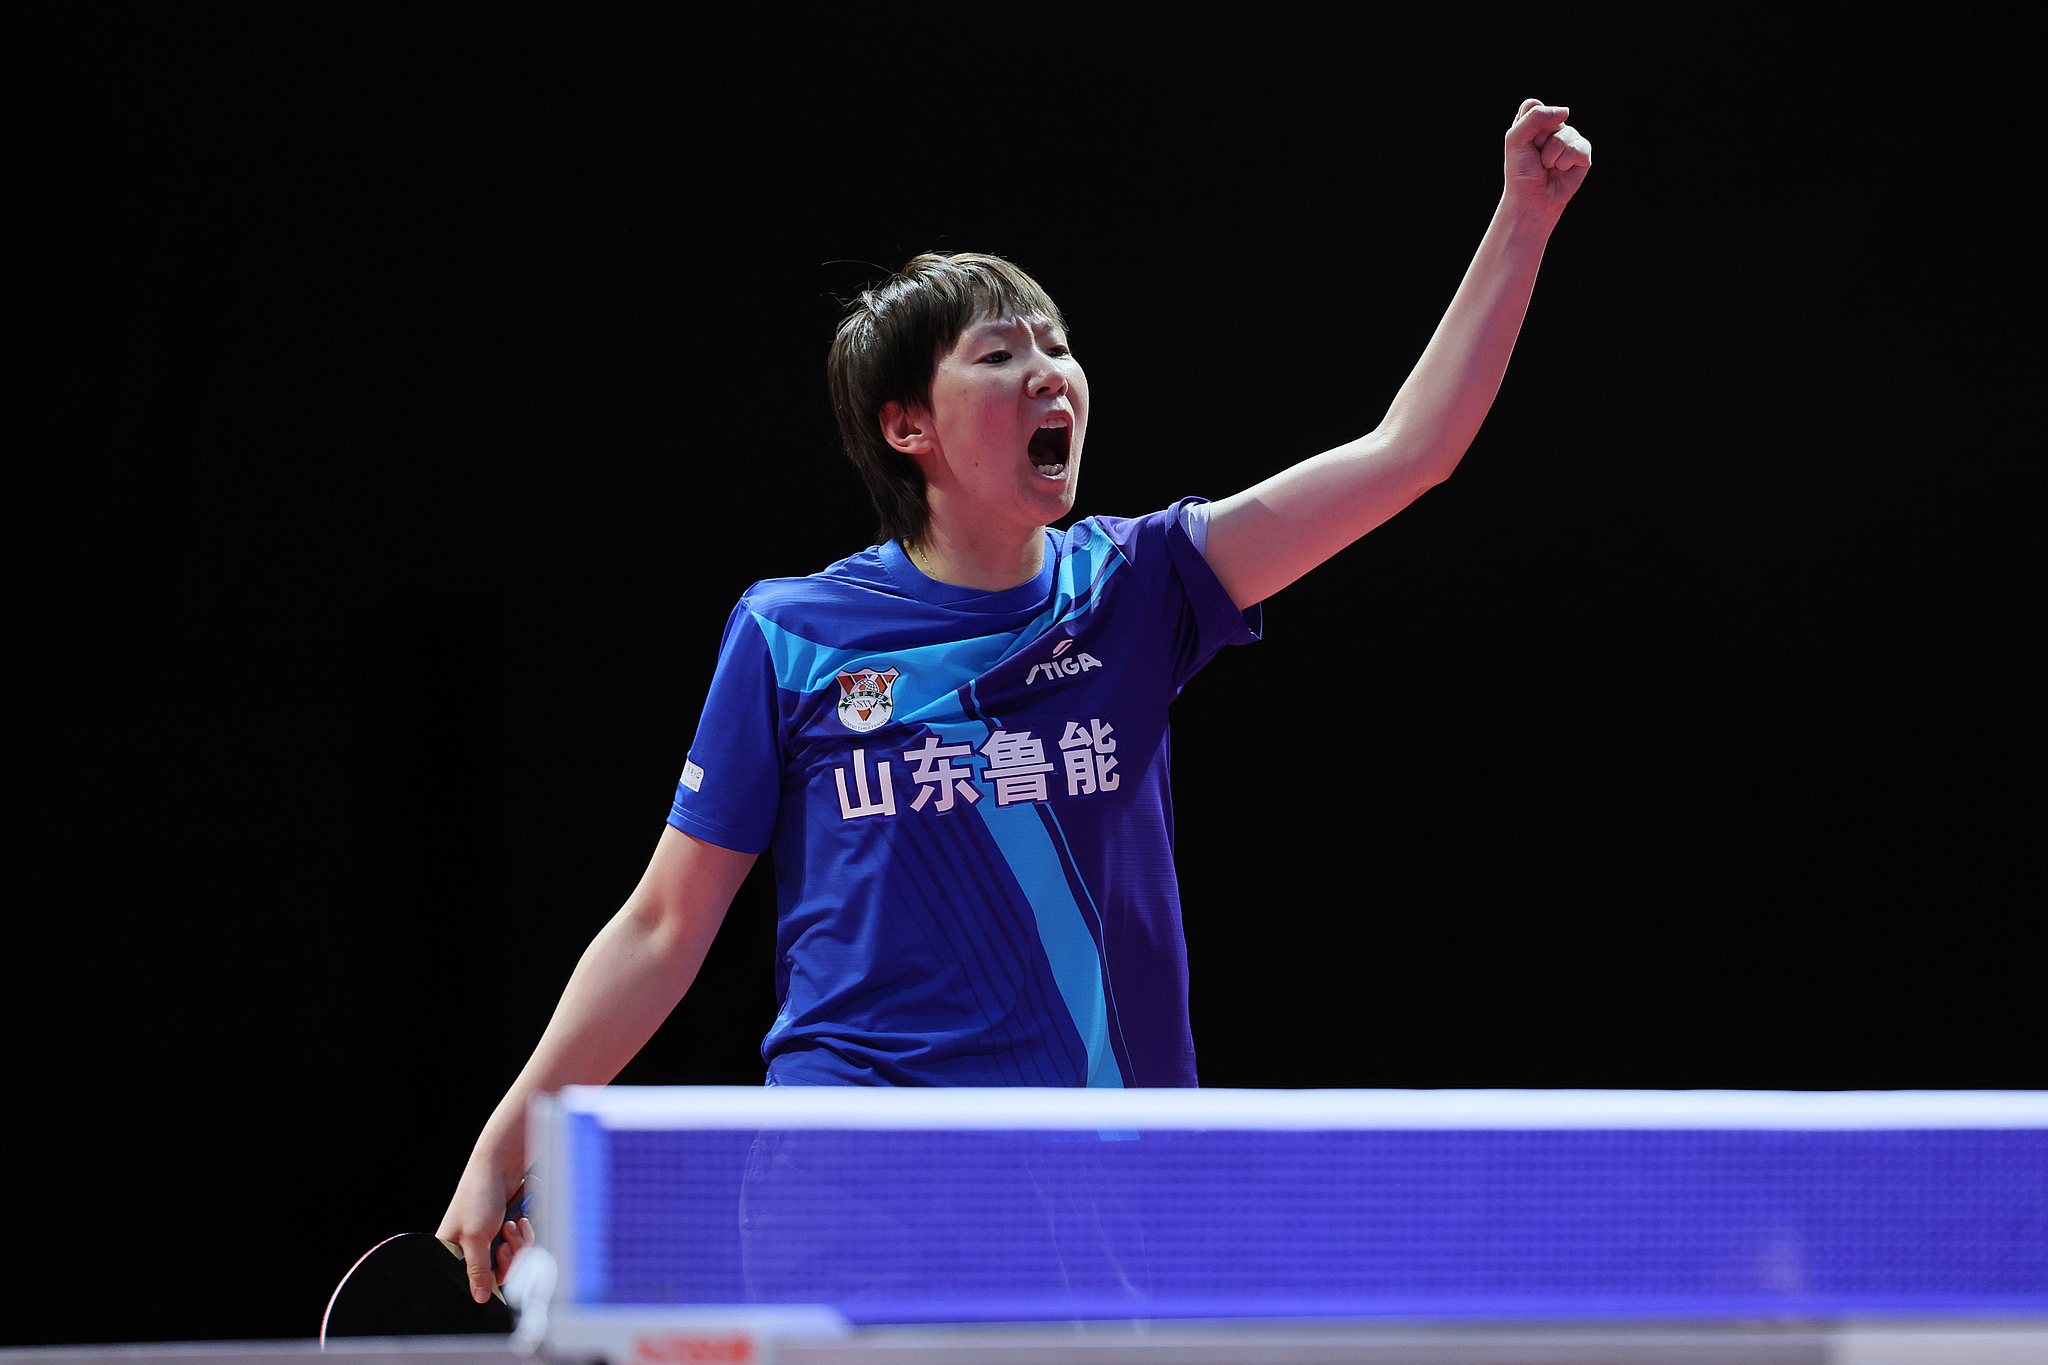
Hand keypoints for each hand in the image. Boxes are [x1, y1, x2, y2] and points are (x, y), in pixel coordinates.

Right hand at [436, 1155, 530, 1303]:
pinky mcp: (509, 1228)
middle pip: (498, 1271)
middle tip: (503, 1242)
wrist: (501, 1164)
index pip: (470, 1281)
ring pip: (515, 1258)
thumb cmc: (478, 1195)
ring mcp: (493, 1237)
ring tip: (510, 1223)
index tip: (496, 1271)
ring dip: (518, 1242)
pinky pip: (524, 1243)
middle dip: (508, 1257)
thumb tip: (477, 1297)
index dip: (487, 1280)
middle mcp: (473, 1246)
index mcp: (453, 1250)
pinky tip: (520, 1218)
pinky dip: (526, 1233)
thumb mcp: (476, 1237)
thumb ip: (477, 1270)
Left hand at [1504, 99, 1591, 215]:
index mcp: (1533, 123)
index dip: (1528, 124)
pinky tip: (1561, 170)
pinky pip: (1579, 148)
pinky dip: (1566, 162)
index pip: (1533, 104)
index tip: (1523, 142)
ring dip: (1552, 155)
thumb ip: (1536, 116)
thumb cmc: (1521, 170)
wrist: (1531, 198)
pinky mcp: (1582, 154)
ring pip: (1567, 133)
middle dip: (1541, 141)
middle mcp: (1552, 128)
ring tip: (1548, 166)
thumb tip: (1566, 111)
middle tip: (1536, 157)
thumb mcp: (1516, 138)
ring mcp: (1569, 140)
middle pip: (1552, 118)